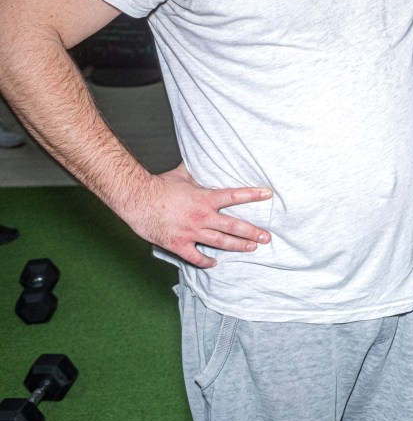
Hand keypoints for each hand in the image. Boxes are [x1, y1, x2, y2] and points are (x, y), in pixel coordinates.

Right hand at [119, 163, 272, 268]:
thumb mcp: (182, 175)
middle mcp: (202, 217)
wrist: (136, 199)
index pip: (235, 196)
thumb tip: (205, 157)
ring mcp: (191, 232)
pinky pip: (196, 257)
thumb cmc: (158, 186)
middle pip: (233, 226)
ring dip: (238, 246)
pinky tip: (215, 263)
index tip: (268, 194)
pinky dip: (206, 261)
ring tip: (252, 248)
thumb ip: (198, 172)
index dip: (253, 195)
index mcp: (205, 199)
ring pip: (221, 242)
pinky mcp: (178, 244)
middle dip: (252, 232)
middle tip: (267, 237)